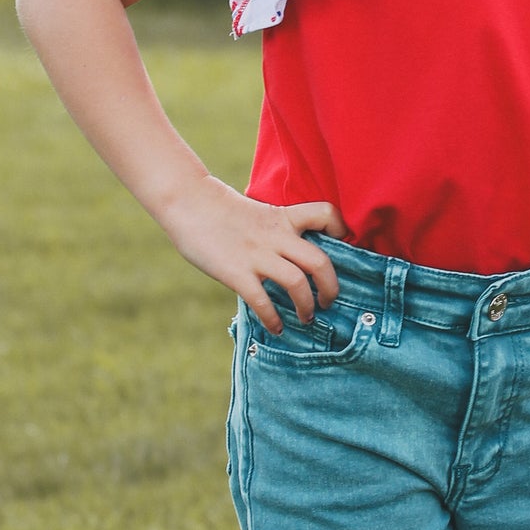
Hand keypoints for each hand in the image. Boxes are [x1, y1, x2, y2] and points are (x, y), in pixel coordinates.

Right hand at [156, 175, 349, 331]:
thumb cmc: (222, 211)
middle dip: (331, 287)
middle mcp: (277, 237)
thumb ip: (278, 232)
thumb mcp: (260, 214)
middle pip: (321, 261)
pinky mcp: (237, 273)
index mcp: (284, 217)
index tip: (341, 248)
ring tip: (306, 318)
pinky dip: (273, 319)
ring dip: (306, 306)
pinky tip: (275, 328)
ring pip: (298, 284)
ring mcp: (257, 255)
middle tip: (329, 301)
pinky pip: (263, 301)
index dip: (341, 230)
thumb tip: (292, 257)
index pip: (326, 215)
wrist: (188, 202)